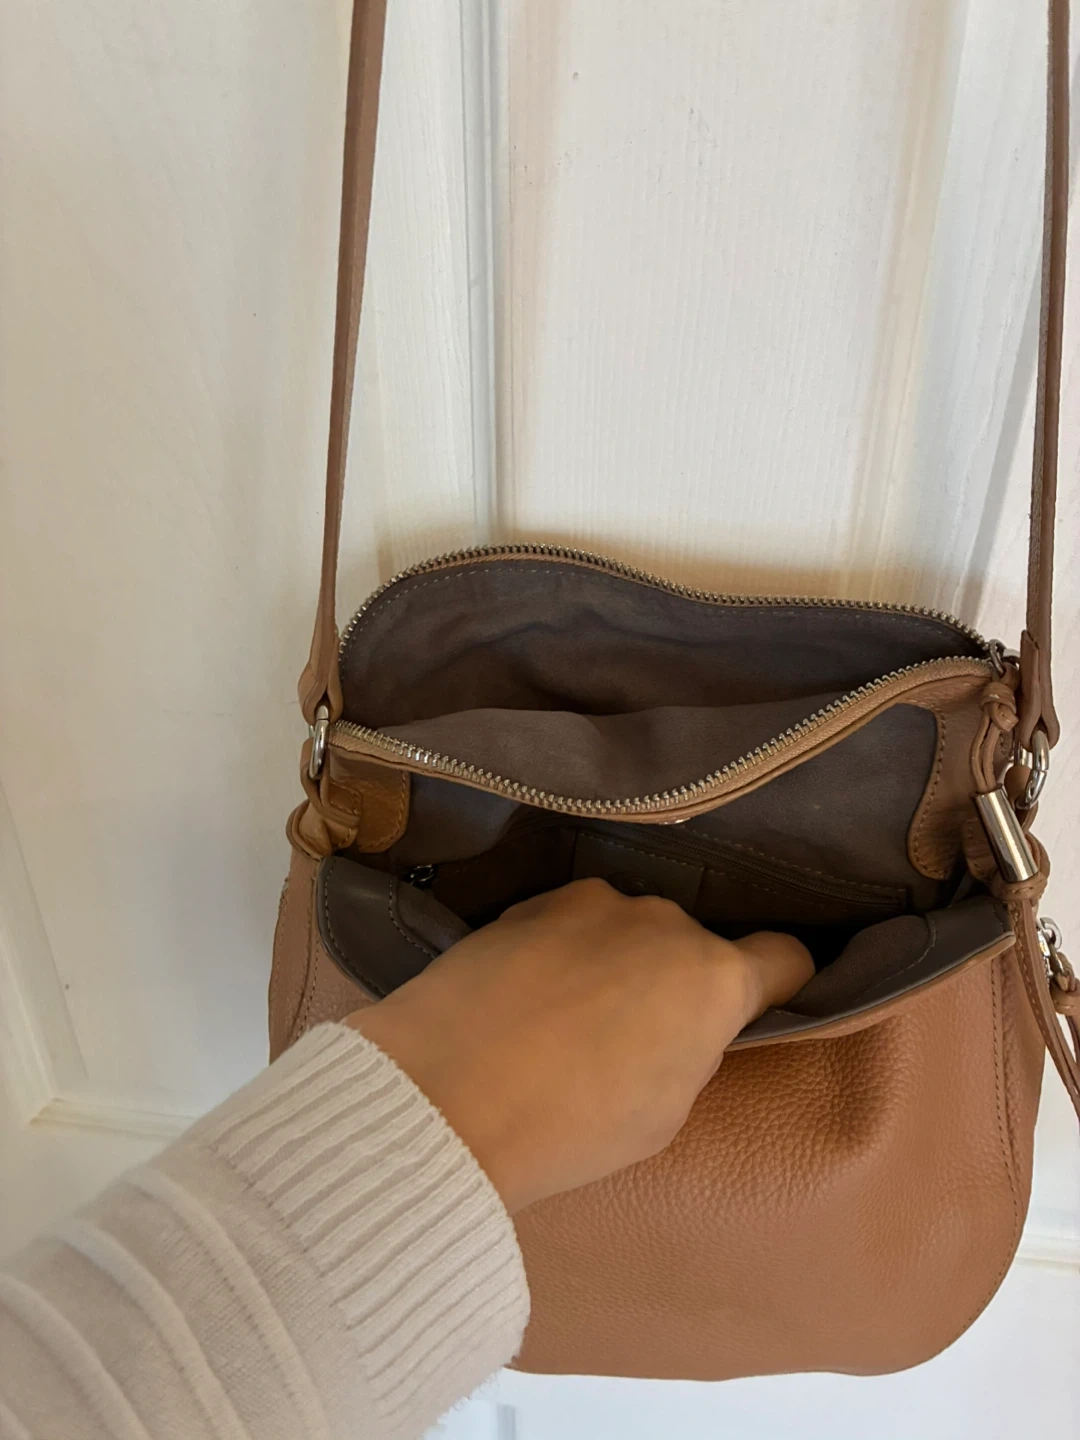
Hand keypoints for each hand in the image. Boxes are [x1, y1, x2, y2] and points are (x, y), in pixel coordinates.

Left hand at [348, 878, 812, 1212]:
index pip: (785, 957)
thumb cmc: (570, 1124)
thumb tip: (681, 1027)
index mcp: (714, 977)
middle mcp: (662, 921)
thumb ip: (691, 1052)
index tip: (765, 1003)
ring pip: (628, 931)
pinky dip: (562, 953)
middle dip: (677, 980)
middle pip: (693, 946)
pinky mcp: (528, 903)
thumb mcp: (663, 1112)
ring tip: (567, 1019)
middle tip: (635, 1037)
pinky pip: (571, 925)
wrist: (446, 1094)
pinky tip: (526, 1000)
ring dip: (617, 960)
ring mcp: (591, 903)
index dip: (782, 983)